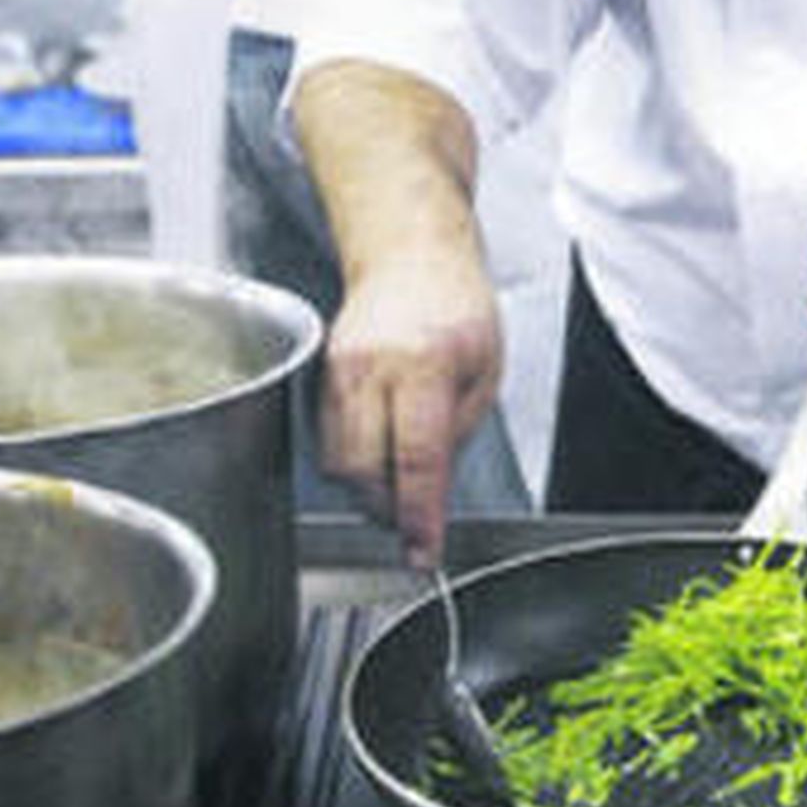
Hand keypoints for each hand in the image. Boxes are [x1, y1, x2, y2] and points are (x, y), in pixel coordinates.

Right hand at [318, 244, 502, 568]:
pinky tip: (379, 444)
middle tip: (413, 519)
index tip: (421, 551)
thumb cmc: (457, 306)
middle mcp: (373, 368)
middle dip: (386, 508)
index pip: (416, 460)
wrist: (410, 255)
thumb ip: (457, 432)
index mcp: (425, 365)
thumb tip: (428, 489)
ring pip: (337, 462)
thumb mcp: (486, 370)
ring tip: (397, 479)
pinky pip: (328, 439)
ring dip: (366, 486)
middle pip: (361, 470)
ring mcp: (339, 370)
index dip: (418, 516)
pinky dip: (352, 457)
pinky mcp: (320, 375)